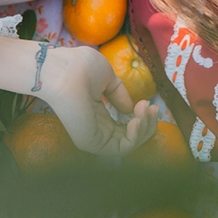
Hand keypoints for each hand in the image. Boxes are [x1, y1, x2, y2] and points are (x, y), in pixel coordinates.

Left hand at [34, 46, 159, 155]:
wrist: (64, 70)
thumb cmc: (80, 68)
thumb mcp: (108, 78)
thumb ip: (119, 95)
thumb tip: (130, 108)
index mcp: (99, 115)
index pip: (125, 128)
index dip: (143, 118)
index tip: (149, 102)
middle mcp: (97, 129)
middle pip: (130, 138)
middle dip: (148, 124)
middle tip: (153, 106)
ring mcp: (94, 137)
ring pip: (129, 145)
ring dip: (145, 127)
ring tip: (145, 108)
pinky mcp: (91, 142)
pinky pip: (122, 148)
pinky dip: (136, 135)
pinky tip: (137, 117)